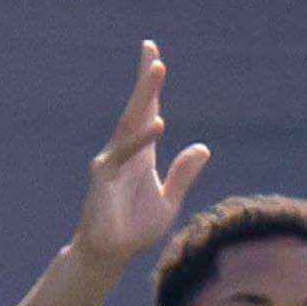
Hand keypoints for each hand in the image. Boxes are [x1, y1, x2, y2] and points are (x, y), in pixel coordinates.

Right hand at [72, 42, 210, 263]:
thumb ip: (183, 174)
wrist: (110, 254)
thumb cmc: (135, 229)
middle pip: (137, 108)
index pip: (148, 112)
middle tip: (152, 51)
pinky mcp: (104, 177)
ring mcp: (112, 161)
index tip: (154, 56)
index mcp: (142, 153)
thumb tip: (202, 147)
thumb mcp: (169, 201)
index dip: (151, 86)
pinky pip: (124, 153)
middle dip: (146, 80)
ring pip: (130, 122)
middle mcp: (126, 151)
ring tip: (157, 70)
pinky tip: (158, 123)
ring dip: (144, 95)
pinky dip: (141, 139)